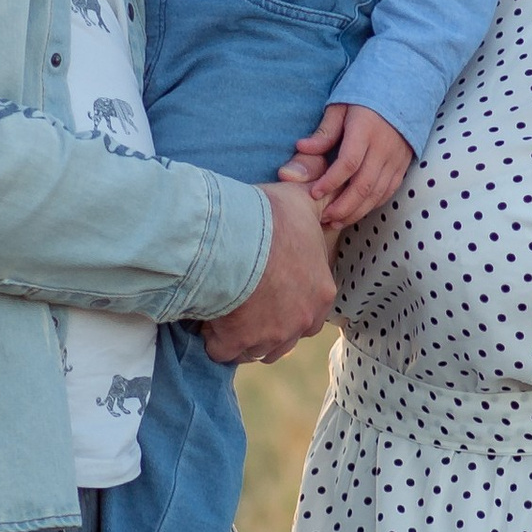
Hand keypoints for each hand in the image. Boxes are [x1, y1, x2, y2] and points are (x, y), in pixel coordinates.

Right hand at [201, 183, 337, 365]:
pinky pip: (223, 352)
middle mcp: (301, 321)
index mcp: (321, 292)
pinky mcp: (237, 343)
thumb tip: (325, 180)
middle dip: (268, 325)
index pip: (309, 309)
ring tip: (225, 313)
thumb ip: (317, 194)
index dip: (287, 300)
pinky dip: (214, 340)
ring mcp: (270, 336)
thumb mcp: (304, 199)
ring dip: (243, 337)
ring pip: (257, 349)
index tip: (268, 286)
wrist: (235, 235)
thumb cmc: (272, 217)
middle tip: (247, 302)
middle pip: (285, 335)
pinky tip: (206, 319)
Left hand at [286, 102, 413, 230]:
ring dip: (356, 211)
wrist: (405, 88)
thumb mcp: (341, 106)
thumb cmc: (365, 96)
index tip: (313, 193)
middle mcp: (384, 147)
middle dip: (342, 206)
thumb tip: (301, 148)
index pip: (348, 163)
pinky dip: (372, 204)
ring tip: (336, 222)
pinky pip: (389, 191)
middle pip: (363, 185)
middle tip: (324, 218)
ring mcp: (397, 158)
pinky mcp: (404, 164)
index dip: (330, 182)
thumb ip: (325, 131)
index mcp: (366, 129)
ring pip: (377, 193)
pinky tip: (357, 211)